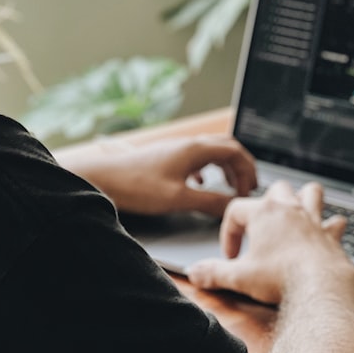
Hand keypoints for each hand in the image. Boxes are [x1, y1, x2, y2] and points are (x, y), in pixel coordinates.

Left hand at [58, 135, 257, 216]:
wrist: (102, 178)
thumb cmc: (136, 186)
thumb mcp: (178, 199)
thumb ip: (209, 202)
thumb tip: (233, 206)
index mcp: (196, 150)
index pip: (235, 151)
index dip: (249, 170)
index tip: (251, 191)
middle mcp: (188, 145)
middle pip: (226, 148)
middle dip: (241, 167)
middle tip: (247, 188)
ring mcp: (175, 150)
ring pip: (210, 153)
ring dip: (225, 168)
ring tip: (230, 187)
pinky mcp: (165, 158)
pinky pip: (195, 158)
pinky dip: (206, 170)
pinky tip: (200, 184)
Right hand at [187, 181, 353, 304]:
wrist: (320, 286)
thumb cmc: (281, 277)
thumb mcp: (239, 278)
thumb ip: (214, 273)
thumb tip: (195, 273)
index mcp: (263, 213)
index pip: (236, 210)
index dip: (229, 232)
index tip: (231, 256)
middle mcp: (289, 210)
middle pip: (275, 190)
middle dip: (266, 205)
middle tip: (261, 228)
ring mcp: (313, 220)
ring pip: (310, 192)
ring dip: (303, 199)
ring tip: (296, 213)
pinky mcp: (330, 235)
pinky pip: (334, 222)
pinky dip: (331, 226)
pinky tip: (327, 234)